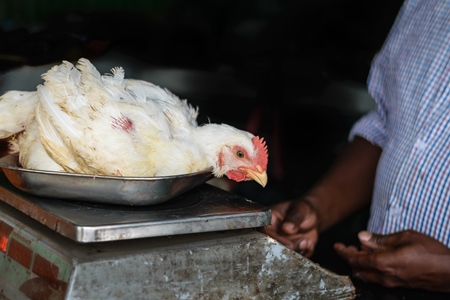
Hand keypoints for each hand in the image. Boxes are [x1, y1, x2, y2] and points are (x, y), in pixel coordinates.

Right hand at [264, 200, 318, 256]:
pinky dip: (304, 253)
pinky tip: (308, 243)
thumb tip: (286, 228)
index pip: (265, 232)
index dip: (275, 240)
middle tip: (299, 245)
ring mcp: (280, 244)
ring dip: (297, 251)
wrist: (311, 217)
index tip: (289, 244)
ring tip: (306, 242)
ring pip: (284, 254)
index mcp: (269, 220)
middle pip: (272, 247)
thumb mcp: (300, 209)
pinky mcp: (289, 252)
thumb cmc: (302, 210)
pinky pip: (295, 258)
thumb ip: (294, 218)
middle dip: (287, 250)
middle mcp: (272, 234)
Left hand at [334, 230, 449, 291]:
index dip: (343, 252)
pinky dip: (370, 268)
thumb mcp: (404, 237)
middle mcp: (384, 276)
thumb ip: (380, 239)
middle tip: (347, 247)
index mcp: (383, 262)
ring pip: (366, 275)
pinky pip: (377, 277)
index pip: (355, 259)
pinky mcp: (398, 285)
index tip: (337, 245)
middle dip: (350, 257)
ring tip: (361, 250)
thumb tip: (362, 237)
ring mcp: (391, 282)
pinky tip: (375, 257)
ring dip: (360, 263)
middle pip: (357, 269)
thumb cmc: (431, 253)